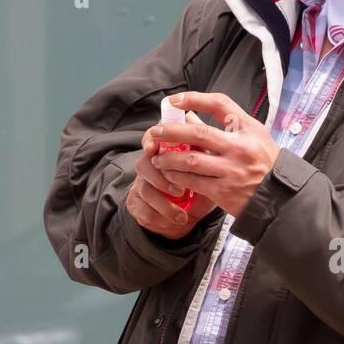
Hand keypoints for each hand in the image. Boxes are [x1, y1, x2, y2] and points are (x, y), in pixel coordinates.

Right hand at [125, 123, 219, 239]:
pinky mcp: (137, 204)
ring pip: (144, 190)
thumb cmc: (200, 187)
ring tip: (182, 214)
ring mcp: (140, 185)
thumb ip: (201, 149)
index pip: (151, 138)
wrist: (192, 216)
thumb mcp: (207, 169)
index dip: (150, 140)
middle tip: (181, 192)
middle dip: (162, 179)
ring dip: (164, 204)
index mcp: (164, 152)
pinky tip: (175, 221)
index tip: (153, 148)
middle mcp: (149, 166)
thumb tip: (197, 122)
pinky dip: (160, 217)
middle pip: (143, 164)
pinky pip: (142, 210)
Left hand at [149, 91, 278, 217]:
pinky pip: (193, 182)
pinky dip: (177, 177)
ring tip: (159, 158)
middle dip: (171, 131)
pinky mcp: (224, 192)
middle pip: (198, 133)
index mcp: (248, 130)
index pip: (220, 104)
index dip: (194, 99)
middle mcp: (240, 148)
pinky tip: (170, 174)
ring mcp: (232, 171)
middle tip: (156, 132)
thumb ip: (225, 125)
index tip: (174, 101)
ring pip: (190, 160)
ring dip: (169, 158)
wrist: (278, 197)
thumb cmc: (265, 163)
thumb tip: (189, 116)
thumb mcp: (254, 136)